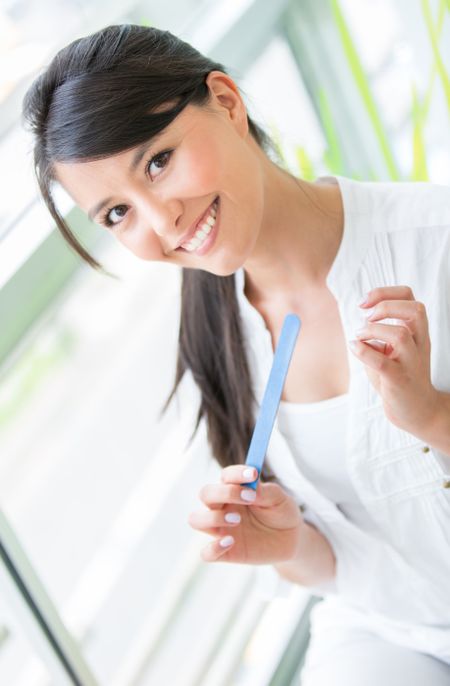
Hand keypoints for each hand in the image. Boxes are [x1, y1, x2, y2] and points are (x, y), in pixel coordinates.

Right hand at [188, 465, 303, 563]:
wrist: (291, 538)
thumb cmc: (282, 512)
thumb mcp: (280, 498)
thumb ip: (266, 491)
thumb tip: (252, 484)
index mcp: (235, 489)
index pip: (225, 476)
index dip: (236, 473)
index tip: (253, 474)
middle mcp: (223, 507)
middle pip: (205, 493)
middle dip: (224, 493)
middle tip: (249, 498)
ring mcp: (222, 529)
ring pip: (196, 520)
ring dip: (212, 517)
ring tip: (237, 520)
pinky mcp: (226, 552)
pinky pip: (206, 553)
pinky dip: (213, 549)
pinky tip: (230, 542)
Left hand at [349, 285, 439, 433]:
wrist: (418, 411)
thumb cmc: (400, 376)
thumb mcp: (392, 349)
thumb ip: (380, 332)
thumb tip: (361, 320)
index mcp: (417, 332)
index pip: (410, 298)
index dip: (386, 293)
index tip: (365, 302)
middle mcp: (418, 344)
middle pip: (415, 309)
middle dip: (386, 305)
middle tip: (366, 316)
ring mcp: (411, 362)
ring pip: (400, 334)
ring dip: (373, 330)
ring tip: (360, 336)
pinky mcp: (399, 380)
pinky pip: (382, 361)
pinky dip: (363, 351)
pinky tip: (354, 347)